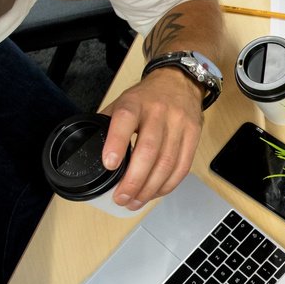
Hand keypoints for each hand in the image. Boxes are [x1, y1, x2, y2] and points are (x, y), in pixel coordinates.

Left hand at [101, 71, 203, 208]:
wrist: (179, 81)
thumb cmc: (147, 97)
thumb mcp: (123, 101)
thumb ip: (109, 124)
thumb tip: (89, 151)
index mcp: (134, 102)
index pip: (125, 120)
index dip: (116, 143)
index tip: (109, 165)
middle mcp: (159, 112)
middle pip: (149, 150)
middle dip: (134, 180)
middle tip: (121, 197)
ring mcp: (179, 124)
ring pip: (167, 163)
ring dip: (150, 188)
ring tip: (135, 202)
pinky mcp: (194, 134)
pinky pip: (183, 166)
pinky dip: (168, 185)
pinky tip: (155, 192)